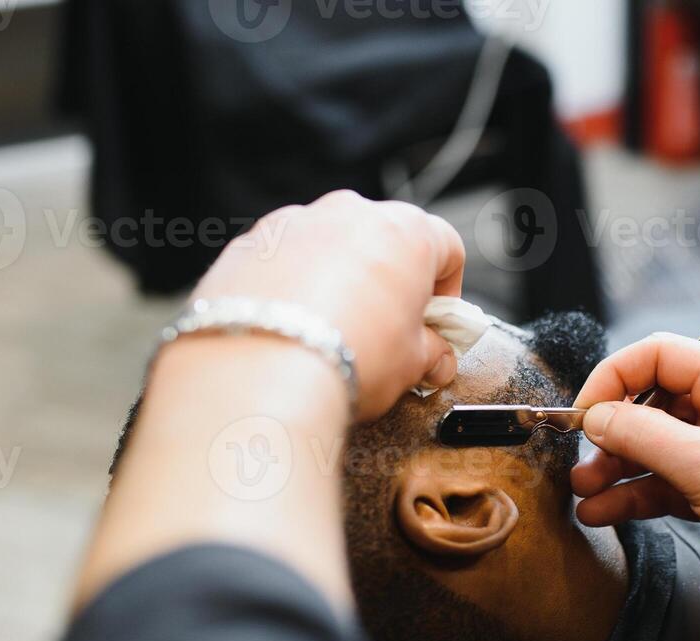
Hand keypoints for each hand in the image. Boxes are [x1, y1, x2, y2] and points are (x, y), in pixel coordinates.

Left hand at [191, 191, 464, 420]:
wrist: (262, 369)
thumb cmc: (349, 357)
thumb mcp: (411, 364)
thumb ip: (431, 353)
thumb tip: (436, 358)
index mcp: (406, 232)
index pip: (447, 247)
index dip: (447, 290)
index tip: (435, 323)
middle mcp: (351, 213)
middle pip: (386, 239)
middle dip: (391, 280)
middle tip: (388, 329)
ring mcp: (298, 222)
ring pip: (332, 244)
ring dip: (340, 278)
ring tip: (333, 331)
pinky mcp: (252, 242)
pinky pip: (287, 258)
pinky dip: (295, 283)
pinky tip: (293, 327)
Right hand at [571, 334, 699, 626]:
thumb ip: (643, 437)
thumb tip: (597, 417)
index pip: (659, 355)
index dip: (615, 378)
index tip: (584, 414)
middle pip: (653, 404)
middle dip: (611, 433)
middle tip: (580, 461)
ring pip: (657, 450)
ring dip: (617, 469)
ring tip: (584, 494)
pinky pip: (669, 485)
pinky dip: (637, 496)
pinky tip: (608, 512)